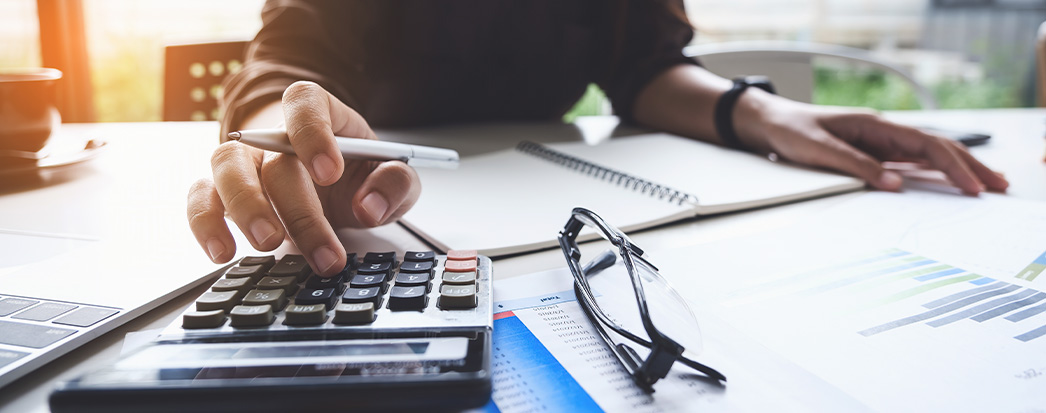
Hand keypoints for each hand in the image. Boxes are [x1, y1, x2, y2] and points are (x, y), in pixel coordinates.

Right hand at [187, 81, 421, 275]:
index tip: (331, 172)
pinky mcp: (224, 191)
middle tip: (322, 247)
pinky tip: (223, 251)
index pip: (305, 103)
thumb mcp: (391, 173)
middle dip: (299, 208)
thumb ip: (394, 183)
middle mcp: (275, 134)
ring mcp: (246, 160)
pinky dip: (205, 223)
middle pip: (274, 156)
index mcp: (319, 113)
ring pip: (226, 167)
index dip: (313, 133)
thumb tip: (370, 206)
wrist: (333, 181)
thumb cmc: (359, 171)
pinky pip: (201, 197)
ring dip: (245, 208)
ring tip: (269, 243)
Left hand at [736, 94, 1008, 193]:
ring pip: (928, 157)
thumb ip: (855, 166)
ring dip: (957, 171)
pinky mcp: (871, 155)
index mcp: (876, 125)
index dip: (954, 166)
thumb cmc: (791, 131)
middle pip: (937, 148)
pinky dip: (933, 175)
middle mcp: (883, 133)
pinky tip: (949, 185)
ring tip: (986, 187)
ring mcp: (880, 144)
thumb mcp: (819, 150)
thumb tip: (894, 184)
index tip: (974, 186)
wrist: (769, 124)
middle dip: (971, 166)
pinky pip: (910, 165)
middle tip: (1000, 186)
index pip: (927, 145)